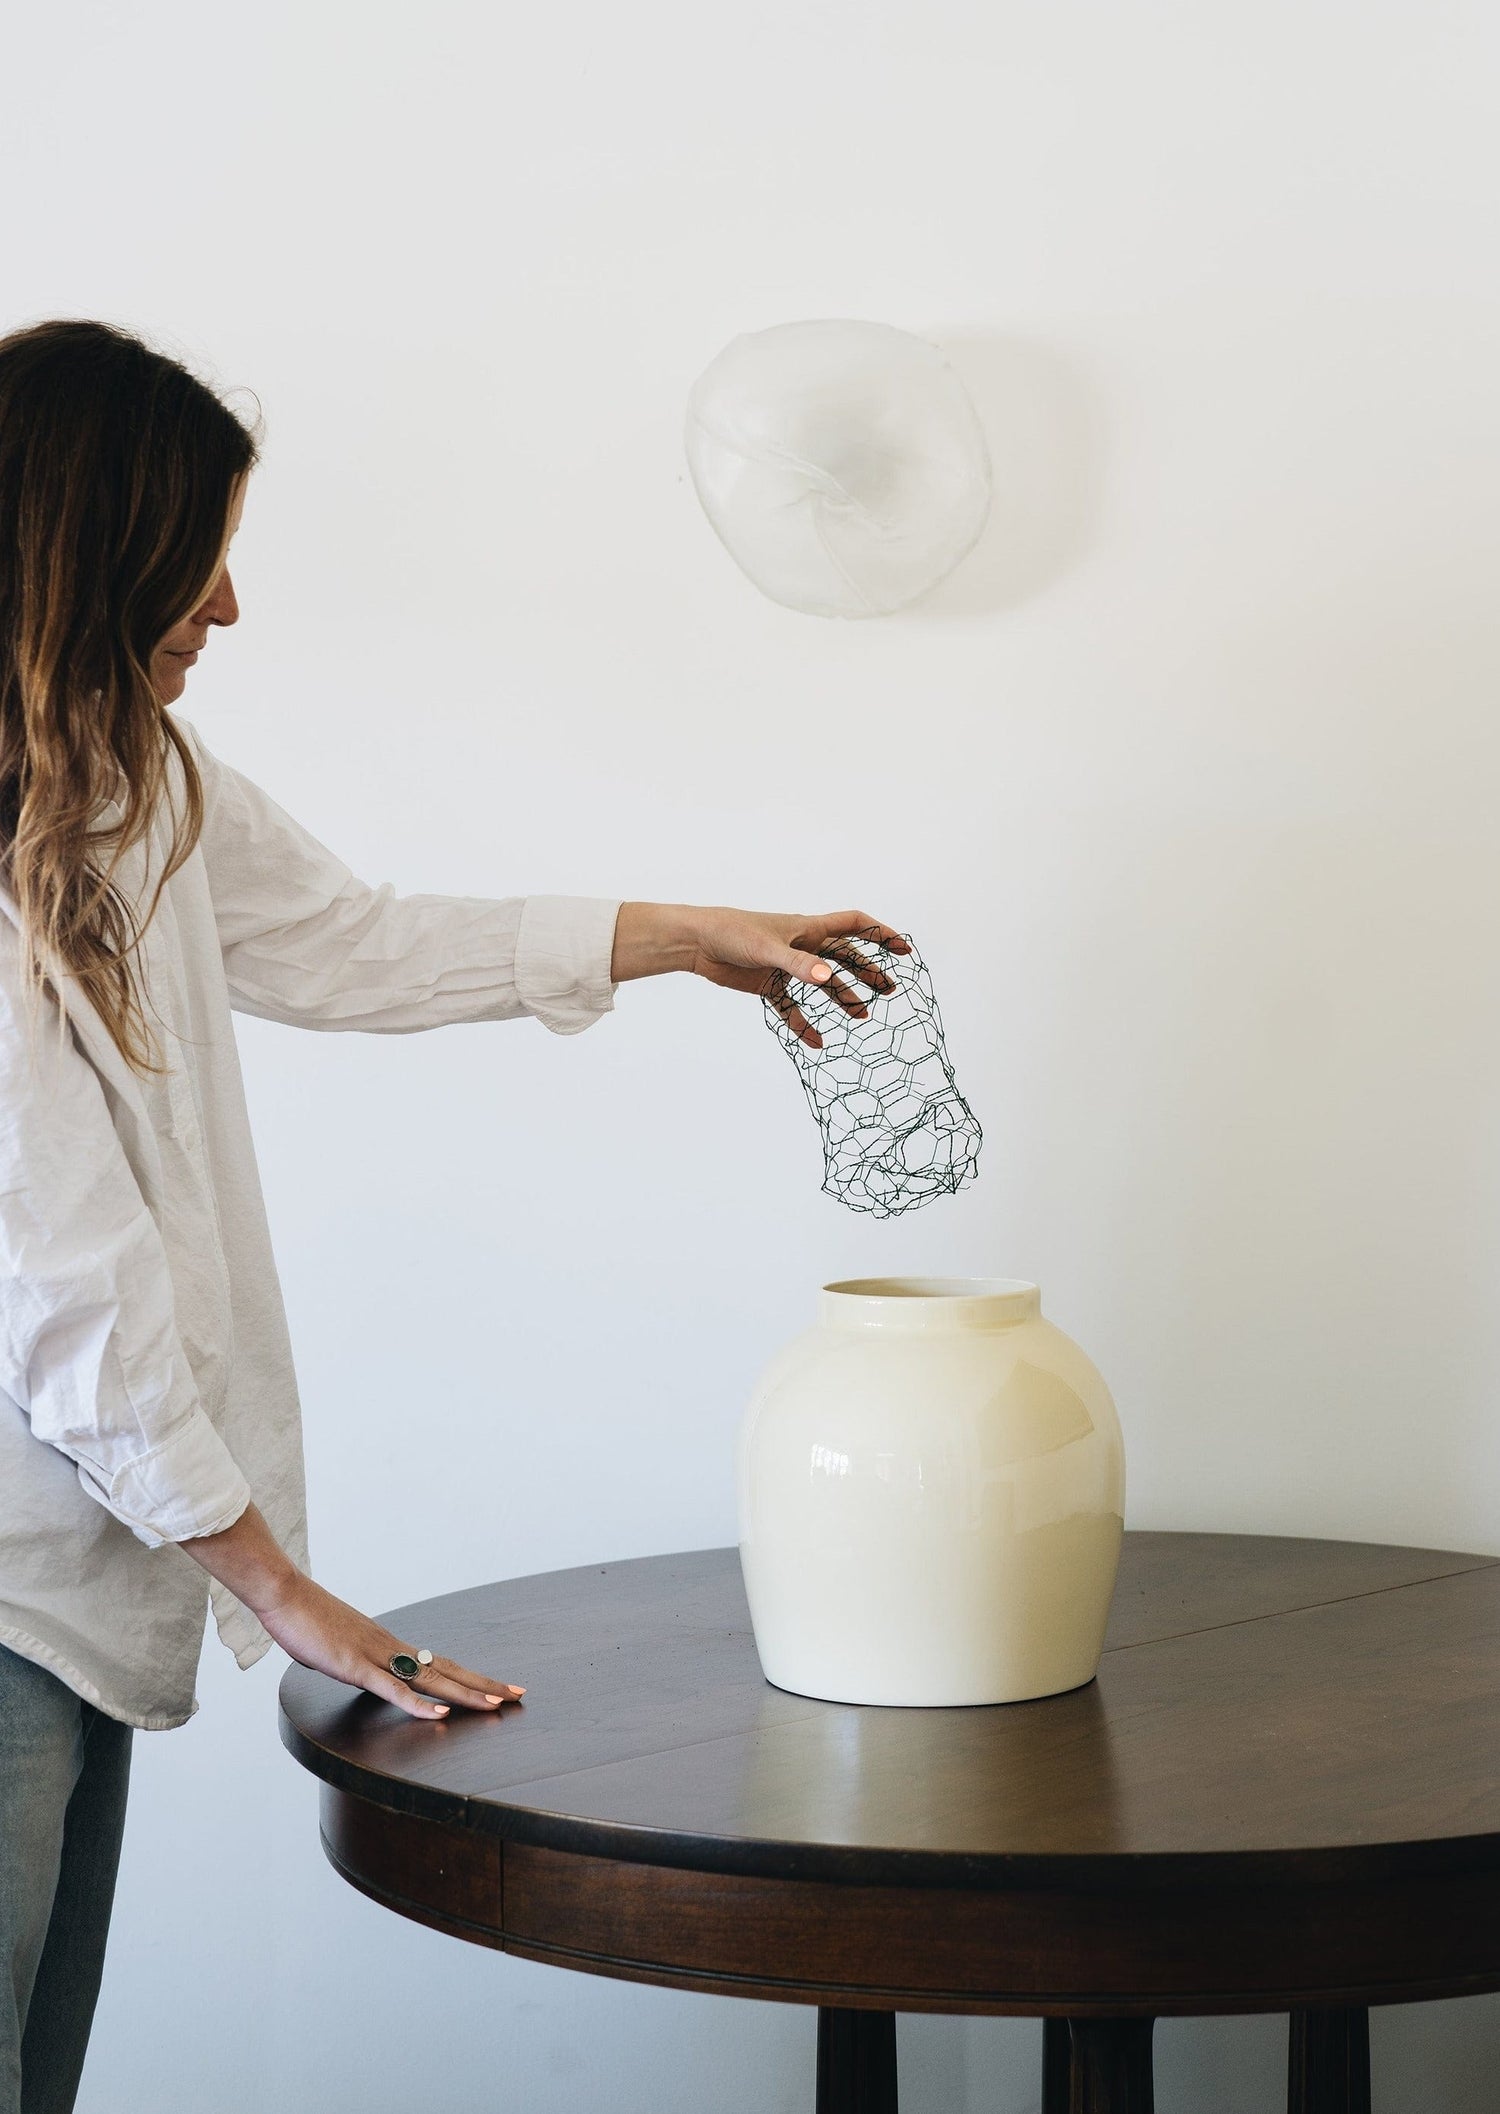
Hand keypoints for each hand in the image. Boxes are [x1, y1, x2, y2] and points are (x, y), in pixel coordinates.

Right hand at [255, 1571, 523, 1721]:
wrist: (284, 1594)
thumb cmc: (306, 1621)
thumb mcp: (339, 1650)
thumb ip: (357, 1665)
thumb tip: (363, 1676)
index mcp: (390, 1646)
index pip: (440, 1664)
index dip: (471, 1677)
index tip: (498, 1687)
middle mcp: (392, 1648)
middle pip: (448, 1670)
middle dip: (484, 1685)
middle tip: (519, 1694)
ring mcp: (376, 1656)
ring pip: (430, 1679)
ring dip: (465, 1693)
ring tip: (496, 1704)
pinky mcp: (355, 1666)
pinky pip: (392, 1689)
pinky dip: (417, 1703)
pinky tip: (440, 1712)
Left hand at [611, 903, 909, 1048]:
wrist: (696, 942)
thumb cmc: (732, 932)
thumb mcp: (769, 949)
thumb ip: (800, 965)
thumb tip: (829, 979)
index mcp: (808, 927)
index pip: (854, 925)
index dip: (880, 934)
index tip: (903, 949)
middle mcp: (801, 945)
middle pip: (844, 957)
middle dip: (867, 971)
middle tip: (888, 990)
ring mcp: (786, 966)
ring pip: (822, 983)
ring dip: (842, 997)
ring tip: (861, 1015)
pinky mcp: (768, 984)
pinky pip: (792, 1007)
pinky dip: (803, 1024)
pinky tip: (815, 1042)